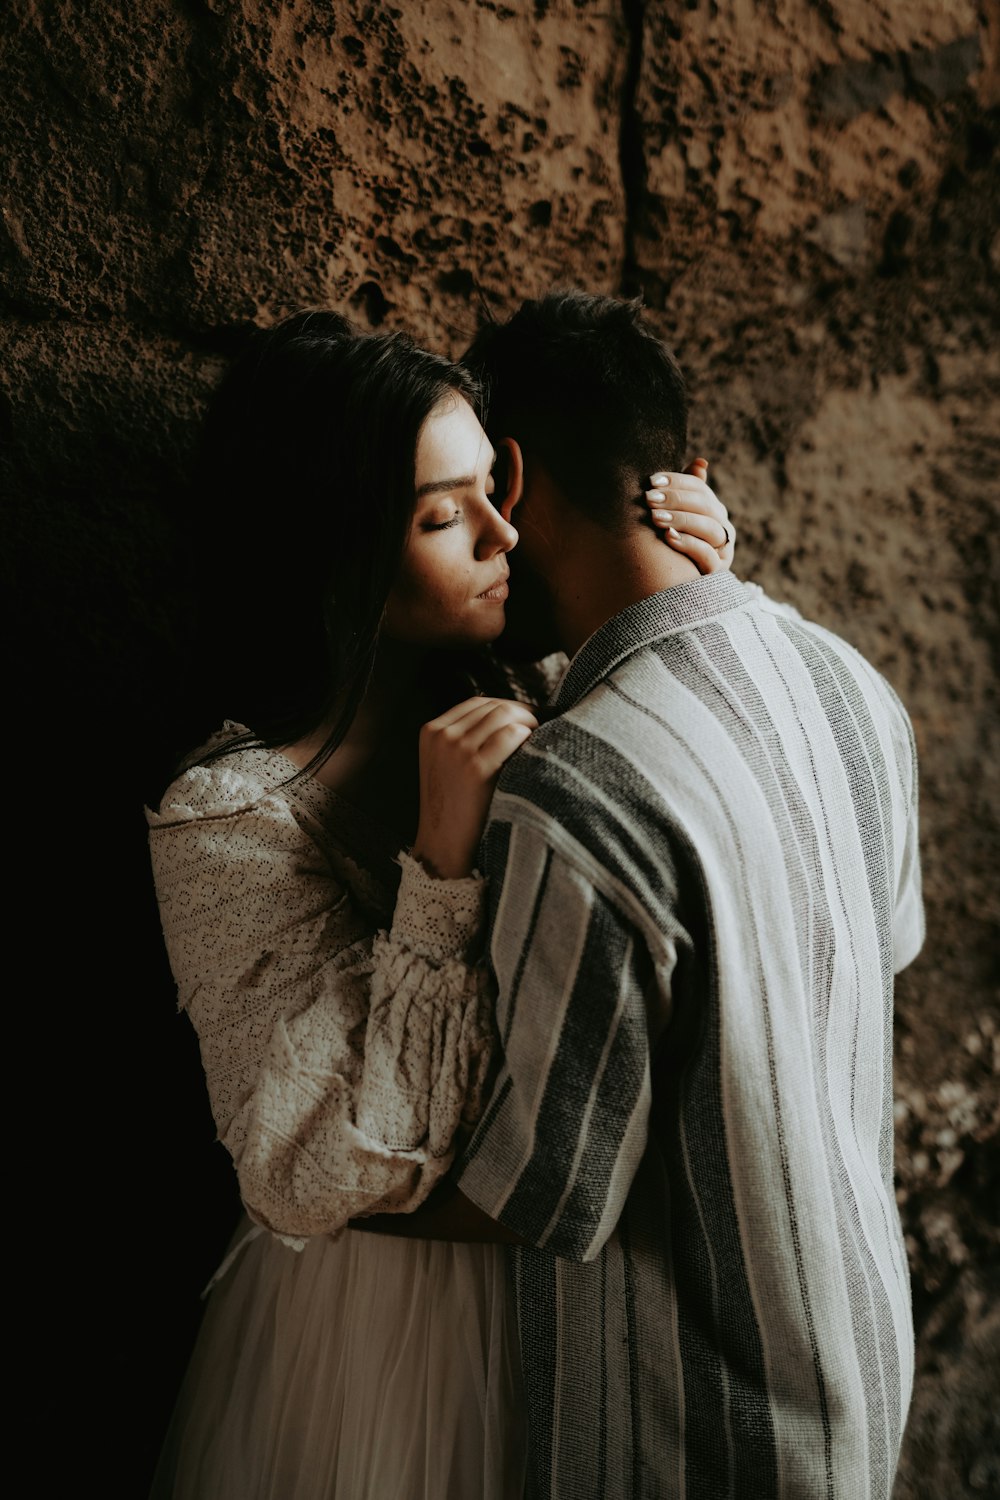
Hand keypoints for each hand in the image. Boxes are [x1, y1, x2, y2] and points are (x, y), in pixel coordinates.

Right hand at [411, 696, 537, 879]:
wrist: (444, 847)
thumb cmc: (454, 808)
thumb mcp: (445, 765)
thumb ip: (465, 738)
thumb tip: (509, 715)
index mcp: (432, 732)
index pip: (477, 703)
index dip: (507, 705)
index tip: (527, 716)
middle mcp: (442, 736)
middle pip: (493, 706)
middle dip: (523, 712)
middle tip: (543, 725)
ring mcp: (457, 751)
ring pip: (504, 715)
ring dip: (529, 722)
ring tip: (542, 736)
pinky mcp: (476, 768)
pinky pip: (512, 735)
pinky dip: (528, 737)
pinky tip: (536, 749)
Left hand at [644, 458, 734, 572]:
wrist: (676, 587)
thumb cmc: (673, 545)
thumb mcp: (675, 517)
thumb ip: (684, 492)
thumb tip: (701, 462)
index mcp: (713, 511)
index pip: (699, 488)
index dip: (677, 482)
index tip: (651, 480)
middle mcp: (723, 528)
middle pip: (705, 506)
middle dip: (675, 500)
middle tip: (648, 498)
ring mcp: (722, 551)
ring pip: (709, 529)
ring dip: (681, 520)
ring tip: (655, 518)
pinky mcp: (716, 572)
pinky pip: (707, 555)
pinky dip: (688, 544)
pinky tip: (668, 537)